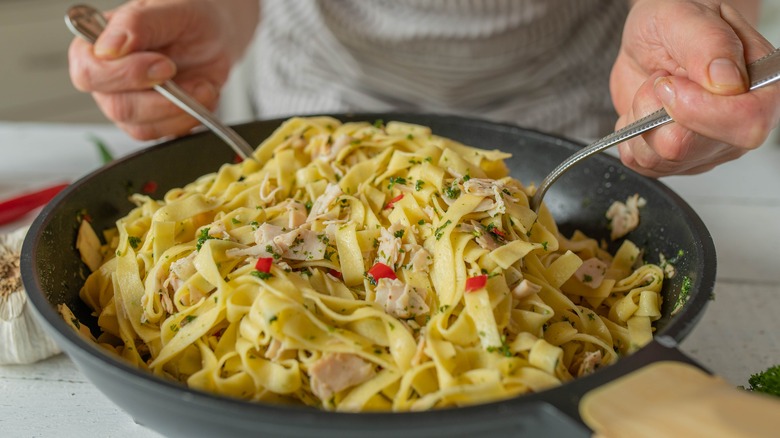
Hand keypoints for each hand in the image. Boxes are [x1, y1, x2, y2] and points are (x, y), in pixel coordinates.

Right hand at [68, 0, 258, 139]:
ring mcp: (129, 105)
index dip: (127, 75)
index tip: (164, 64)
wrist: (214, 34)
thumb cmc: (185, 17)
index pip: (89, 74)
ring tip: (202, 84)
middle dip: (162, 99)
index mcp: (95, 47)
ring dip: (181, 110)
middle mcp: (107, 81)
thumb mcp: (166, 9)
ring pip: (143, 128)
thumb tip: (108, 47)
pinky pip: (166, 134)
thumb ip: (135, 24)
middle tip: (188, 78)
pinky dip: (192, 118)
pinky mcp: (153, 122)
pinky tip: (202, 94)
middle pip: (118, 108)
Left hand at [610, 0, 778, 176]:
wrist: (654, 39)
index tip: (668, 83)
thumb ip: (710, 44)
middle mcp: (739, 124)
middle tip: (659, 79)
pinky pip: (643, 164)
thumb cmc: (675, 23)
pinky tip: (644, 111)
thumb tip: (727, 82)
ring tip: (653, 90)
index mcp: (761, 87)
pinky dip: (630, 136)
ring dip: (640, 121)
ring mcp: (709, 147)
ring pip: (661, 158)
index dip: (697, 109)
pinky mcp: (679, 159)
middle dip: (657, 110)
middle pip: (690, 146)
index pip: (746, 123)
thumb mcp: (685, 16)